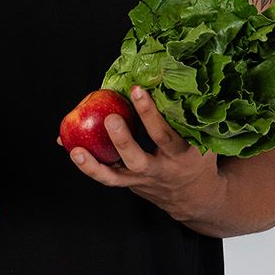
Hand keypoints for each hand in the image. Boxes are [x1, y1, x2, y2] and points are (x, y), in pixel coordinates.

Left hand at [59, 86, 220, 220]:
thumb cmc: (195, 156)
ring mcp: (143, 180)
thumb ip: (187, 115)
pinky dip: (89, 166)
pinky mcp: (130, 184)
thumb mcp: (202, 138)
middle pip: (139, 159)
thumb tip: (167, 78)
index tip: (137, 90)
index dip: (150, 113)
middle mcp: (161, 170)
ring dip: (94, 165)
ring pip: (117, 176)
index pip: (166, 134)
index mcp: (182, 155)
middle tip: (110, 118)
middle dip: (123, 140)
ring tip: (75, 150)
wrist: (196, 196)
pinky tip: (73, 151)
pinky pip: (108, 177)